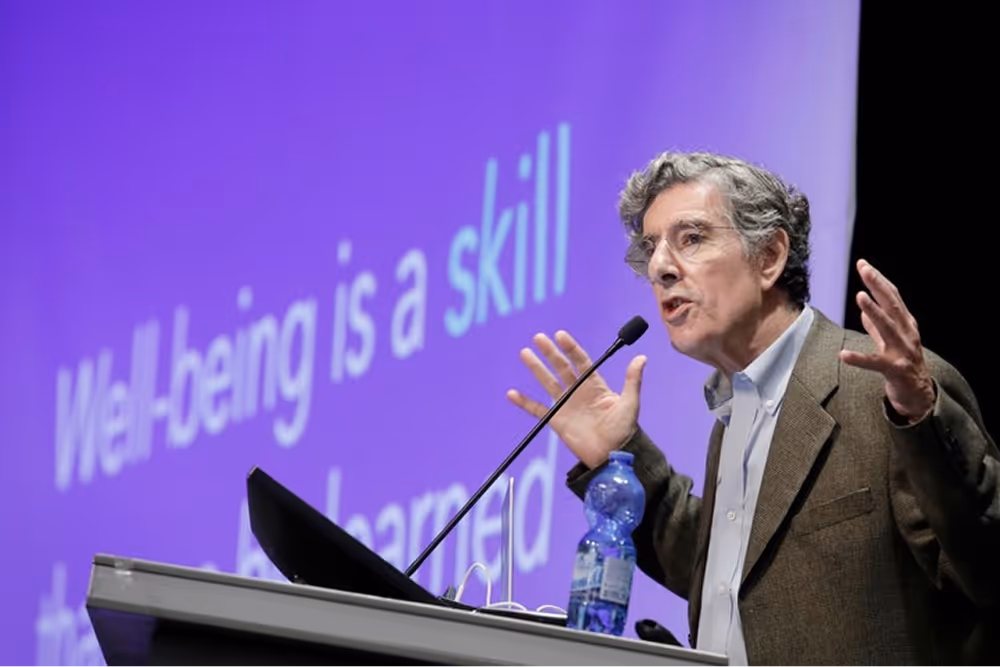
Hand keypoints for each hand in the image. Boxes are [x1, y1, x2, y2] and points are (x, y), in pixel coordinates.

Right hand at [506, 330, 646, 468]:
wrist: (612, 454)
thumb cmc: (624, 429)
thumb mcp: (630, 403)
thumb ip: (632, 380)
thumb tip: (642, 358)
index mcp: (594, 384)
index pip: (580, 361)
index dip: (570, 348)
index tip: (560, 335)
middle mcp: (578, 391)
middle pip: (561, 367)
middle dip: (550, 352)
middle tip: (538, 338)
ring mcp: (566, 404)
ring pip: (548, 382)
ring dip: (536, 368)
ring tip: (525, 353)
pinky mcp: (557, 420)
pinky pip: (537, 409)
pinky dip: (524, 402)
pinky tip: (512, 393)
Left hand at [839, 259, 934, 421]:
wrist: (919, 395)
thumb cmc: (903, 365)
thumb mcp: (890, 342)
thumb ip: (877, 328)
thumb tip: (864, 311)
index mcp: (905, 324)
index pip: (892, 297)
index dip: (878, 280)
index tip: (864, 264)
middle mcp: (906, 334)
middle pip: (892, 305)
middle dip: (878, 286)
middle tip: (865, 269)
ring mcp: (902, 351)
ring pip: (888, 328)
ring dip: (874, 312)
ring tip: (860, 298)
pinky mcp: (895, 370)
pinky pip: (874, 363)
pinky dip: (859, 358)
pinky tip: (843, 354)